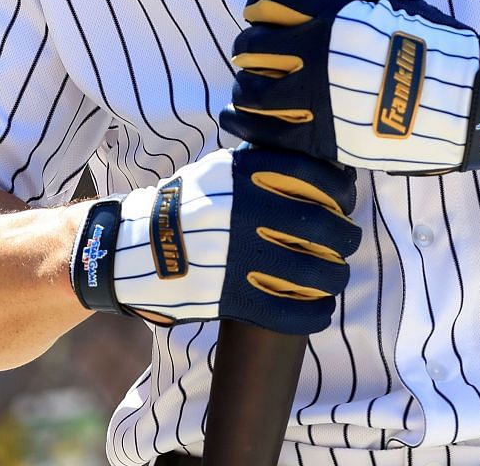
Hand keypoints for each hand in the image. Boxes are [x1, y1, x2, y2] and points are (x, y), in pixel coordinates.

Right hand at [70, 146, 360, 334]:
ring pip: (314, 272)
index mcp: (245, 175)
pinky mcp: (230, 297)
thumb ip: (261, 167)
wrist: (132, 249)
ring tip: (335, 277)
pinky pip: (290, 311)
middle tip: (347, 243)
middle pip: (324, 229)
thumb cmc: (186, 207)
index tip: (345, 200)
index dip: (341, 192)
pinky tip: (321, 310)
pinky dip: (314, 314)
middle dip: (345, 239)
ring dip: (335, 277)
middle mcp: (245, 212)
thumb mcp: (218, 170)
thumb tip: (314, 165)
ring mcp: (238, 256)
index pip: (317, 179)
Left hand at [219, 0, 479, 173]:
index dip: (257, 6)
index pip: (271, 3)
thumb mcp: (396, 9)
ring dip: (245, 89)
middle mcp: (318, 56)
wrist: (466, 102)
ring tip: (247, 92)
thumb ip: (363, 6)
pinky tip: (239, 122)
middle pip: (254, 48)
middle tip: (252, 55)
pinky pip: (270, 134)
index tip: (257, 13)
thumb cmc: (437, 51)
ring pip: (253, 92)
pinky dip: (249, 126)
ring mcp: (318, 100)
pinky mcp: (325, 139)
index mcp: (334, 18)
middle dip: (247, 49)